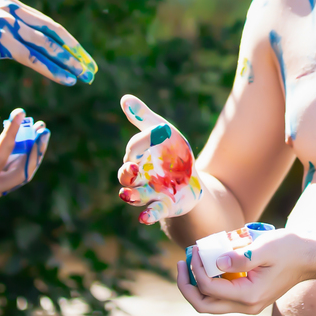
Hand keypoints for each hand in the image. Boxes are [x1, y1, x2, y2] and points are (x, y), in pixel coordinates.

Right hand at [0, 0, 96, 85]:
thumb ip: (4, 29)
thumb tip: (19, 42)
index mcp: (11, 4)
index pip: (48, 24)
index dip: (67, 41)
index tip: (81, 55)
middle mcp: (13, 10)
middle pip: (54, 32)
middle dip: (75, 51)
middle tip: (91, 68)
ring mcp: (7, 24)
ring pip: (46, 45)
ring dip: (68, 62)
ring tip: (84, 76)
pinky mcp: (1, 40)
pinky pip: (33, 58)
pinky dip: (51, 69)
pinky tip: (66, 79)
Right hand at [116, 94, 202, 223]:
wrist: (190, 177)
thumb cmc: (171, 152)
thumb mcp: (161, 131)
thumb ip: (143, 117)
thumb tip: (124, 98)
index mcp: (137, 158)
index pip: (133, 150)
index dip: (141, 143)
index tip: (155, 133)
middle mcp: (139, 178)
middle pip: (126, 177)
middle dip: (127, 174)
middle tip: (131, 170)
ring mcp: (150, 193)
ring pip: (135, 197)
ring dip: (131, 196)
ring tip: (127, 195)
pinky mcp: (164, 206)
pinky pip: (153, 212)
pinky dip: (148, 215)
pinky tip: (144, 218)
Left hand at [176, 227, 309, 314]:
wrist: (310, 257)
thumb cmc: (289, 248)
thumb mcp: (265, 248)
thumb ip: (240, 257)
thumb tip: (216, 261)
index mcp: (249, 295)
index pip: (209, 288)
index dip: (196, 269)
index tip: (195, 248)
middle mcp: (247, 306)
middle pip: (204, 305)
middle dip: (186, 285)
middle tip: (180, 263)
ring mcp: (247, 304)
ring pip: (210, 303)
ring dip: (195, 285)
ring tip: (189, 261)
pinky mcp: (248, 297)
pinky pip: (221, 295)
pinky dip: (209, 282)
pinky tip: (207, 263)